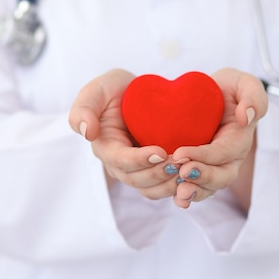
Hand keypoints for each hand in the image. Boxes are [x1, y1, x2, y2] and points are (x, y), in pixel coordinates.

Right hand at [68, 69, 179, 199]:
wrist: (135, 94)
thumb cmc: (113, 90)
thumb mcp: (96, 90)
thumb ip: (84, 108)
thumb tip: (87, 132)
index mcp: (105, 148)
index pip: (120, 161)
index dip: (140, 160)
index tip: (160, 151)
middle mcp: (119, 165)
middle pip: (137, 179)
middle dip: (159, 174)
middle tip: (181, 162)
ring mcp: (137, 171)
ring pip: (151, 188)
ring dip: (170, 184)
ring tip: (189, 170)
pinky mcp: (153, 171)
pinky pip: (163, 186)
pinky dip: (177, 186)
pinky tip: (194, 176)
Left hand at [171, 68, 267, 209]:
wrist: (212, 94)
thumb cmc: (230, 88)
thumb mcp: (244, 83)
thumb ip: (253, 97)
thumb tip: (245, 117)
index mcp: (240, 138)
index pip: (224, 152)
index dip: (205, 156)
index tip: (180, 153)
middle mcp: (230, 158)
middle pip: (221, 176)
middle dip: (202, 178)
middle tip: (181, 174)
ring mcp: (216, 167)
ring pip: (210, 187)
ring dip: (195, 192)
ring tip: (180, 194)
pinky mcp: (201, 170)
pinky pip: (198, 188)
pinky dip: (188, 195)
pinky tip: (176, 199)